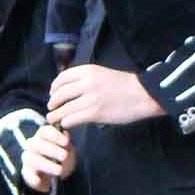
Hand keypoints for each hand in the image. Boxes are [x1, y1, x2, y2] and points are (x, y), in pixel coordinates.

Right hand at [20, 123, 76, 192]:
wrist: (58, 173)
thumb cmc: (63, 156)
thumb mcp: (68, 149)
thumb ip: (66, 143)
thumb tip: (65, 136)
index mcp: (43, 135)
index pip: (45, 131)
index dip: (55, 136)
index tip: (66, 142)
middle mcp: (32, 145)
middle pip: (36, 143)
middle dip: (51, 149)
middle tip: (64, 156)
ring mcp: (28, 158)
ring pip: (30, 158)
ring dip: (45, 164)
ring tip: (59, 170)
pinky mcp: (27, 173)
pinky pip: (27, 175)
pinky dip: (32, 178)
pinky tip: (39, 181)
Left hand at [48, 64, 164, 128]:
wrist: (143, 95)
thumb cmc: (125, 85)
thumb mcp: (103, 74)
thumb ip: (86, 79)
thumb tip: (69, 88)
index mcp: (88, 71)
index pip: (62, 78)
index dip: (54, 87)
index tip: (52, 93)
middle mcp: (87, 83)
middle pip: (60, 93)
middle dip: (52, 102)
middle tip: (51, 107)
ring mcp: (90, 98)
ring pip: (63, 108)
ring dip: (55, 115)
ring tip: (54, 118)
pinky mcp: (94, 113)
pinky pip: (71, 119)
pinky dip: (66, 122)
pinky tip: (67, 124)